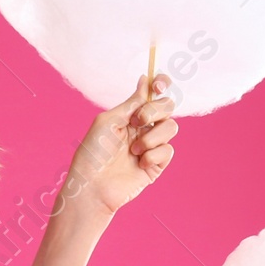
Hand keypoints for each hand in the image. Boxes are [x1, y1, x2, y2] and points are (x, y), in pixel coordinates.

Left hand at [62, 74, 179, 218]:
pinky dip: (154, 154)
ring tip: (134, 150)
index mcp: (130, 115)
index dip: (161, 84)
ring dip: (152, 136)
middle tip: (138, 121)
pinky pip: (168, 150)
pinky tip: (140, 163)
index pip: (153, 94)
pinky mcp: (157, 165)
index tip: (158, 86)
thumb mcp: (110, 121)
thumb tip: (145, 79)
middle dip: (156, 110)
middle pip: (167, 106)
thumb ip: (132, 102)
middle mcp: (143, 128)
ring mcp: (151, 145)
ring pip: (171, 127)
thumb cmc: (94, 153)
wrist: (93, 186)